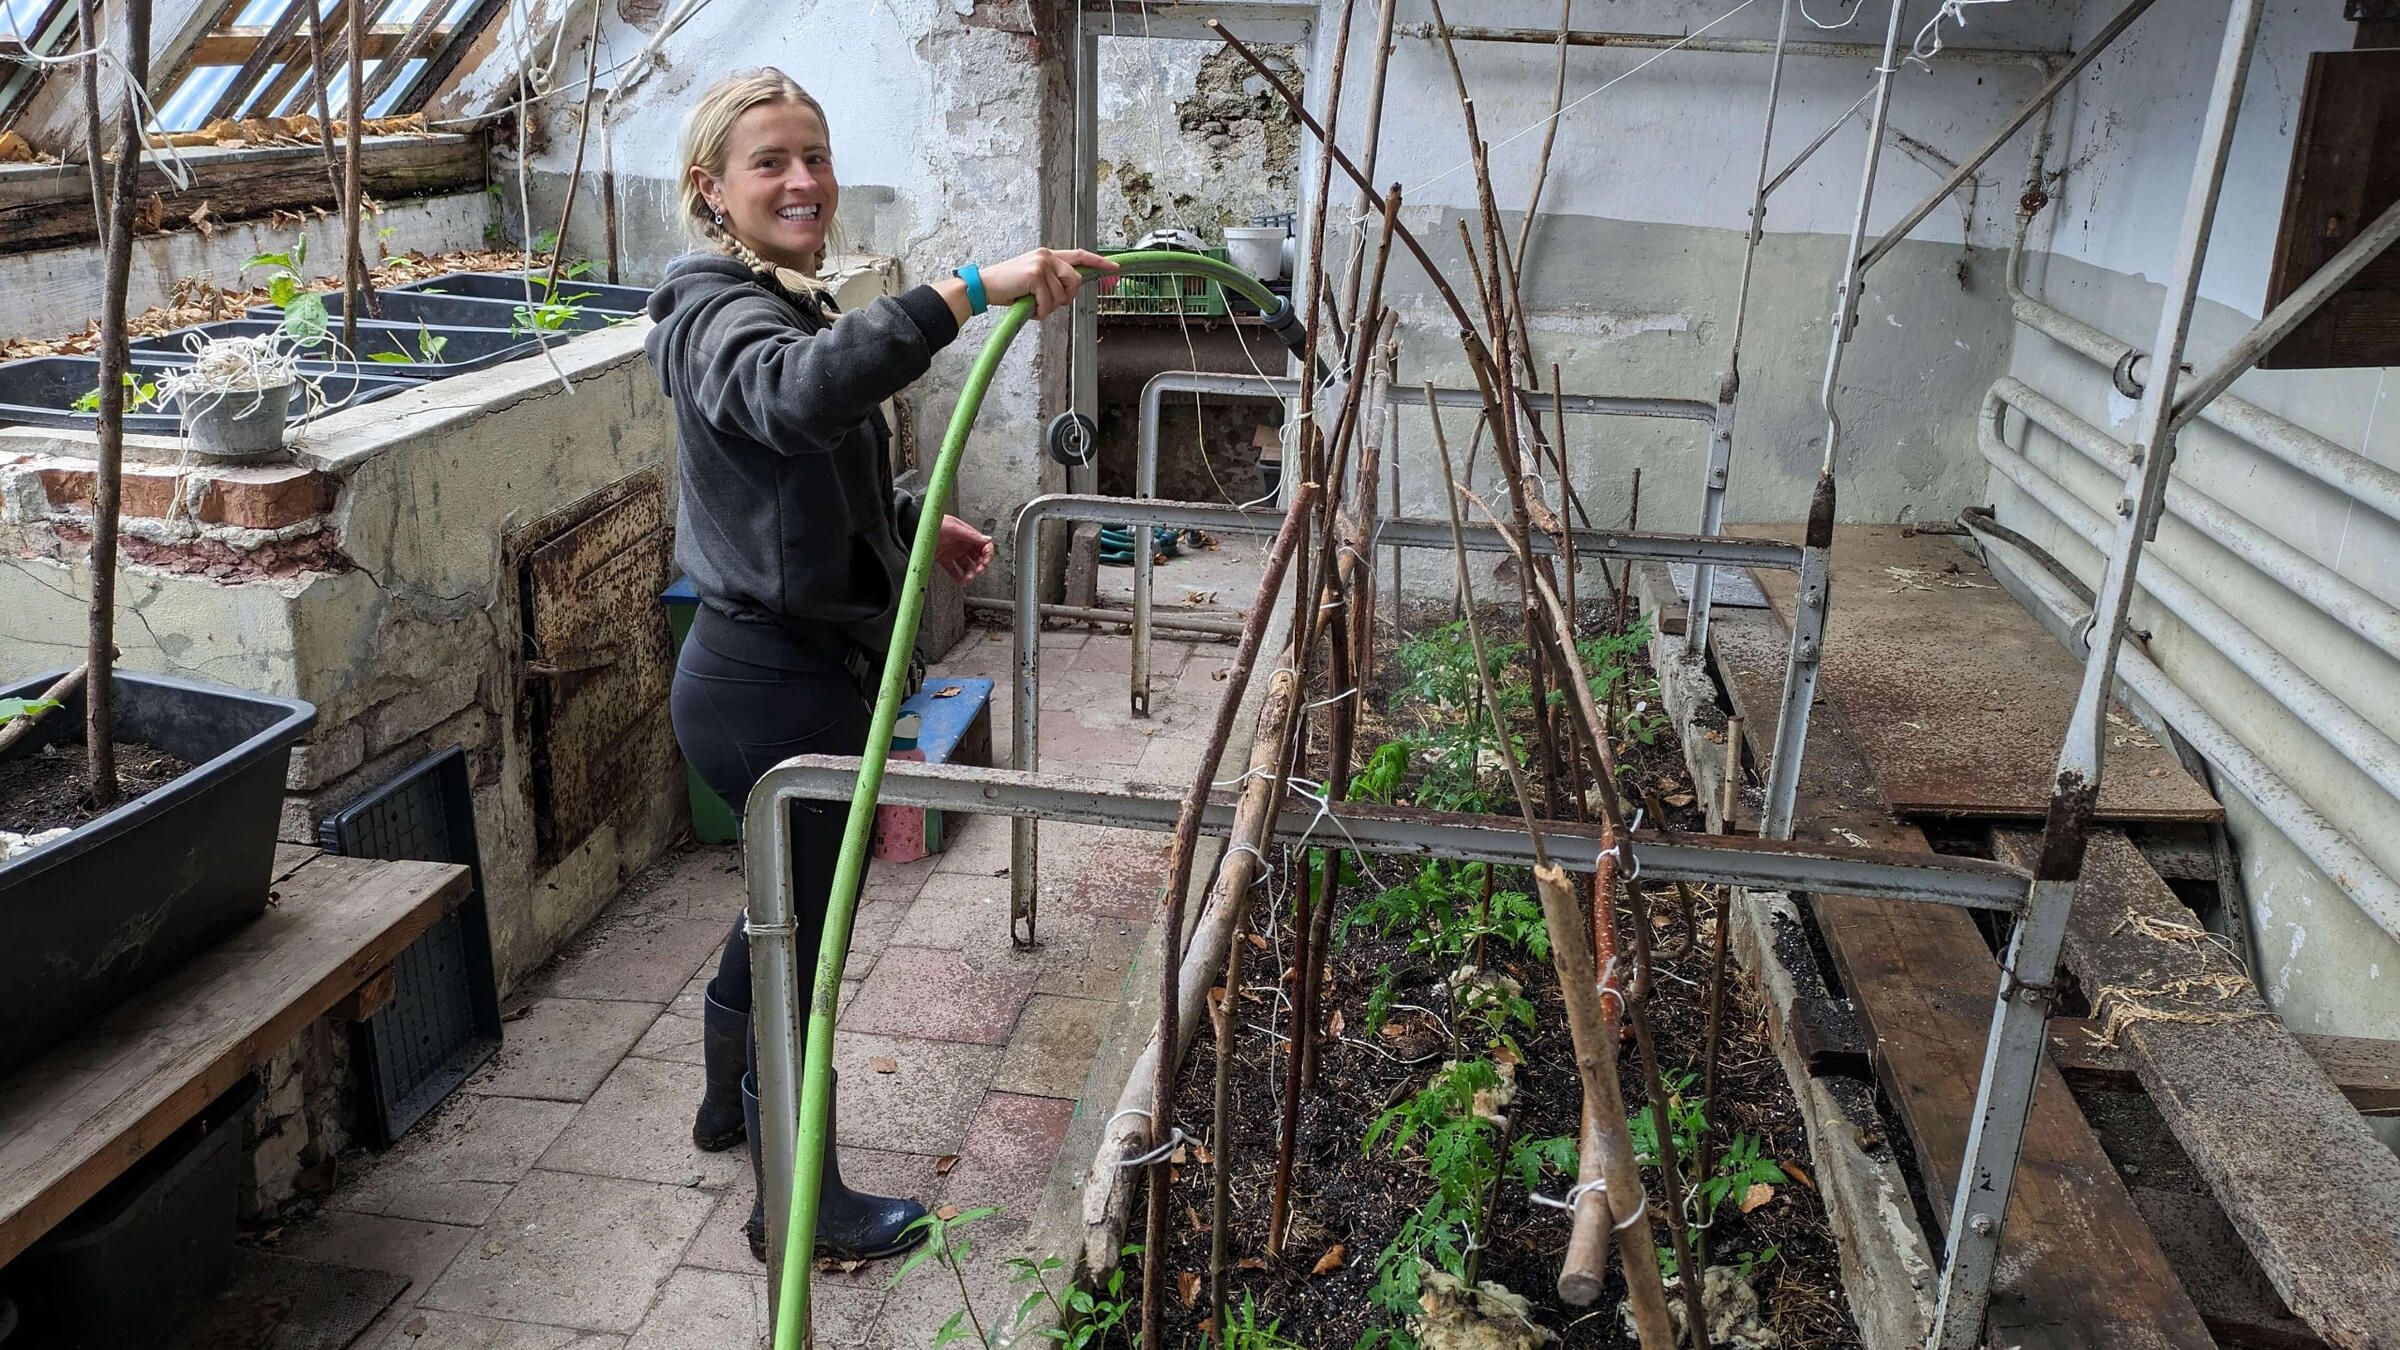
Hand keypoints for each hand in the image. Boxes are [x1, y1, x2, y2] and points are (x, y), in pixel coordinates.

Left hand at [935, 515, 993, 583]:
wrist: (916, 529)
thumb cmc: (934, 523)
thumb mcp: (954, 527)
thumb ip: (971, 535)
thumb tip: (987, 539)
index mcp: (967, 535)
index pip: (983, 545)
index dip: (987, 553)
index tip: (986, 561)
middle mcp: (962, 544)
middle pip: (978, 557)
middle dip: (981, 565)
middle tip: (979, 570)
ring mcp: (953, 553)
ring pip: (967, 566)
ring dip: (971, 573)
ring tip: (969, 578)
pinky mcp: (944, 560)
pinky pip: (954, 571)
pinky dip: (959, 578)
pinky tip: (962, 582)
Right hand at [976, 247, 1116, 319]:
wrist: (984, 287)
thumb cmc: (1008, 288)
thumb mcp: (1034, 281)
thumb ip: (1052, 281)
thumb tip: (1069, 292)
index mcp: (1048, 255)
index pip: (1079, 255)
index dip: (1099, 262)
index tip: (1114, 267)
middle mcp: (1047, 255)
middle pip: (1076, 281)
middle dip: (1066, 297)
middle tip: (1047, 303)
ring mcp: (1041, 263)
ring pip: (1062, 295)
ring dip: (1048, 308)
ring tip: (1032, 305)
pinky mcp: (1035, 275)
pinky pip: (1049, 302)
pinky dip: (1040, 312)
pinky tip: (1027, 307)